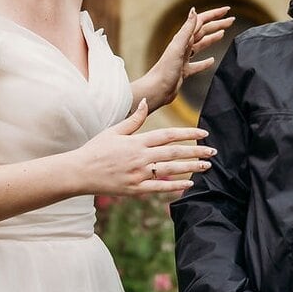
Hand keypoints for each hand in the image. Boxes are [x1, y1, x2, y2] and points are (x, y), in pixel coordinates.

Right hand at [68, 99, 213, 198]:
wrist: (79, 172)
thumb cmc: (96, 149)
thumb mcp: (114, 130)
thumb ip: (134, 119)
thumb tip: (145, 102)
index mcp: (137, 141)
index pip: (168, 135)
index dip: (188, 133)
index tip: (204, 133)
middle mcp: (140, 157)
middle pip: (174, 152)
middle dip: (196, 151)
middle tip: (213, 151)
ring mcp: (138, 174)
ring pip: (170, 170)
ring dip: (191, 168)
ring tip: (207, 166)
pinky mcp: (135, 189)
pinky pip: (159, 189)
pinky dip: (175, 186)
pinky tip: (189, 184)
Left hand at [135, 5, 232, 110]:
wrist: (157, 89)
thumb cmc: (165, 69)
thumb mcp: (178, 47)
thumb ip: (187, 29)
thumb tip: (194, 10)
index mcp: (183, 38)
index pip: (201, 21)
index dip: (214, 14)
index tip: (227, 10)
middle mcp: (183, 46)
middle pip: (203, 31)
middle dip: (217, 24)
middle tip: (232, 20)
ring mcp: (184, 58)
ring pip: (201, 45)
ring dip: (213, 38)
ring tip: (223, 34)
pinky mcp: (184, 71)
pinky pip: (197, 64)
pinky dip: (205, 62)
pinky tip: (211, 61)